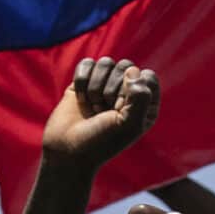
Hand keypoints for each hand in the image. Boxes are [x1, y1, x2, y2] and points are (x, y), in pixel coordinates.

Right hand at [40, 58, 157, 169]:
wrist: (66, 151)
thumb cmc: (101, 142)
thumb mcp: (129, 125)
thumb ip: (141, 97)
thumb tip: (132, 70)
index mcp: (145, 104)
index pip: (147, 76)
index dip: (133, 89)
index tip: (121, 109)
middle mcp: (127, 92)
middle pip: (126, 66)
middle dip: (112, 89)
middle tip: (104, 111)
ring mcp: (105, 85)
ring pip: (106, 63)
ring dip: (96, 86)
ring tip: (93, 107)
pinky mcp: (84, 82)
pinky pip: (87, 63)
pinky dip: (82, 80)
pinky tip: (80, 99)